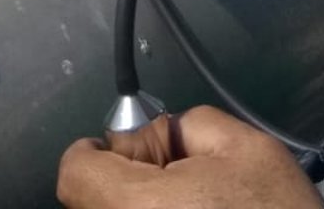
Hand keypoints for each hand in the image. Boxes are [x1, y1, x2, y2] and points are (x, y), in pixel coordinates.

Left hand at [57, 106, 322, 208]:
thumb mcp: (248, 148)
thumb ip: (193, 124)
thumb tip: (165, 134)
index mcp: (138, 206)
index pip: (75, 172)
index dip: (97, 149)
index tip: (126, 145)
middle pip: (91, 199)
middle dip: (128, 174)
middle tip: (176, 171)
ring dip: (141, 204)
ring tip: (191, 201)